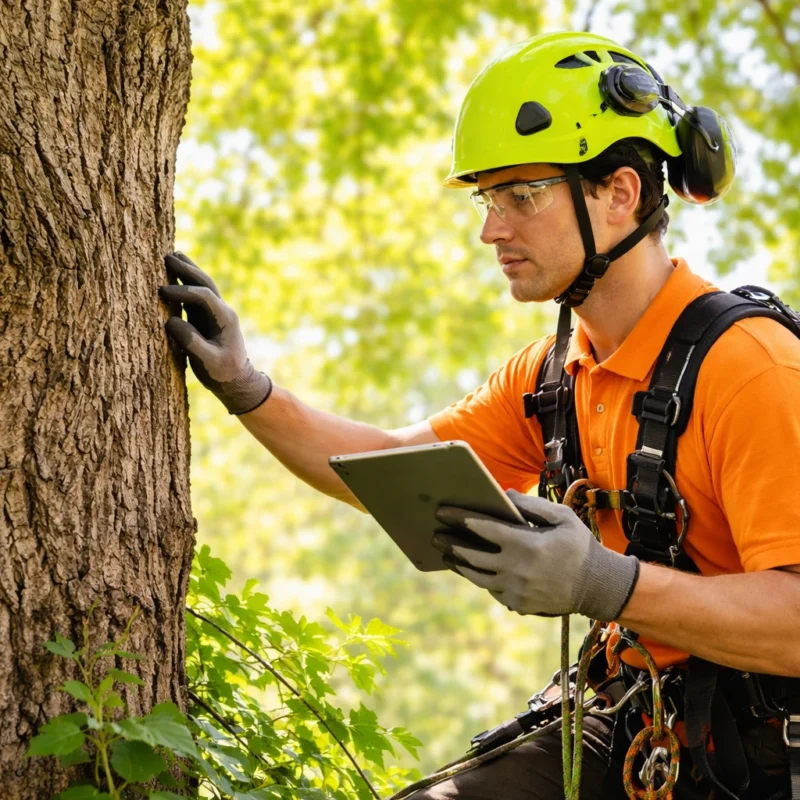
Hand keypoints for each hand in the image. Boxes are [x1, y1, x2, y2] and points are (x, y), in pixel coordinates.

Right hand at [158, 252, 272, 414]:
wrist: (236, 381)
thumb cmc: (223, 373)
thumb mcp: (209, 362)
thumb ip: (192, 342)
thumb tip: (170, 321)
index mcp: (225, 319)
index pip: (204, 296)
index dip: (184, 291)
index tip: (162, 291)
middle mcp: (222, 311)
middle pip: (205, 283)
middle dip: (188, 269)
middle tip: (167, 256)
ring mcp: (215, 313)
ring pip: (202, 286)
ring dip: (188, 270)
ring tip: (171, 255)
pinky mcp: (206, 318)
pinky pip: (196, 296)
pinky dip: (185, 284)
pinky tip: (173, 276)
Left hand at [432, 489, 638, 620]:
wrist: (597, 586)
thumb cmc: (579, 546)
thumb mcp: (562, 517)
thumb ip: (531, 505)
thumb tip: (503, 495)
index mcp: (526, 544)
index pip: (483, 528)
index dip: (460, 518)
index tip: (442, 512)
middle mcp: (516, 569)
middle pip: (472, 555)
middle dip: (451, 543)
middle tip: (435, 535)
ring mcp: (516, 590)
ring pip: (477, 577)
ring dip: (459, 564)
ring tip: (447, 554)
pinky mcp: (518, 605)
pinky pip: (492, 590)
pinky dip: (481, 578)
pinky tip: (472, 569)